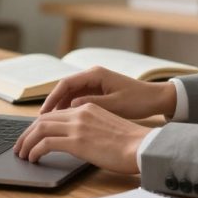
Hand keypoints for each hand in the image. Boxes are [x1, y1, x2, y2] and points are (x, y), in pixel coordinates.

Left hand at [13, 103, 151, 173]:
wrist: (141, 146)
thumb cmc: (130, 143)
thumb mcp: (107, 126)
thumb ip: (90, 127)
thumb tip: (78, 140)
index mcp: (87, 107)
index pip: (55, 113)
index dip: (38, 125)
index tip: (31, 136)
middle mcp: (79, 113)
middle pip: (43, 119)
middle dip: (27, 133)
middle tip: (20, 146)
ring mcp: (77, 126)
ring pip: (39, 129)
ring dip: (27, 142)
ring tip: (22, 154)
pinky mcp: (76, 141)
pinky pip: (45, 143)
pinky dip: (35, 150)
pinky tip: (33, 158)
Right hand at [39, 66, 176, 119]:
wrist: (156, 99)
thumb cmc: (138, 100)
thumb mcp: (115, 105)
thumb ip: (91, 104)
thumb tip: (70, 108)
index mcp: (96, 74)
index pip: (66, 84)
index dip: (52, 98)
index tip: (43, 113)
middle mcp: (93, 75)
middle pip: (65, 88)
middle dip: (53, 103)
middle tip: (41, 120)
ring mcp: (96, 83)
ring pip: (71, 94)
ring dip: (60, 107)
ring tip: (50, 123)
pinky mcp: (99, 91)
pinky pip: (79, 98)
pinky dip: (70, 108)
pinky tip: (65, 121)